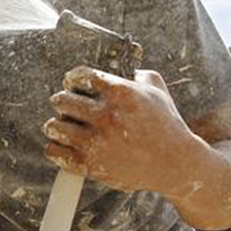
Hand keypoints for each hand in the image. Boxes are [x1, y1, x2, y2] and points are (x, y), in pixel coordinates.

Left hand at [42, 66, 193, 194]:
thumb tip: (114, 65)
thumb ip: (133, 72)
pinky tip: (64, 145)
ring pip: (54, 126)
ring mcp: (97, 142)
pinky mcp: (91, 166)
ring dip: (56, 125)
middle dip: (63, 101)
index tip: (72, 83)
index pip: (79, 76)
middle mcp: (106, 116)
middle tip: (67, 105)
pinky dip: (55, 148)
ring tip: (64, 126)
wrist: (176, 164)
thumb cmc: (166, 124)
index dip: (73, 78)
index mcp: (120, 93)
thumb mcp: (156, 89)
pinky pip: (55, 152)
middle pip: (61, 100)